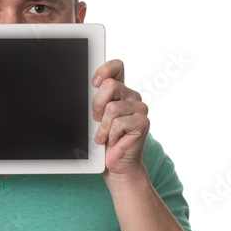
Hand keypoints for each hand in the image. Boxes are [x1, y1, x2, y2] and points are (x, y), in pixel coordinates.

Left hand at [91, 59, 148, 179]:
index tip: (94, 82)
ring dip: (103, 126)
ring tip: (105, 135)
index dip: (104, 70)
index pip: (116, 66)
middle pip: (110, 85)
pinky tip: (114, 141)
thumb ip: (94, 100)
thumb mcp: (94, 116)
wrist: (115, 164)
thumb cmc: (103, 140)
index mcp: (120, 90)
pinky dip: (110, 135)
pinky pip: (118, 123)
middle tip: (96, 120)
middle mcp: (131, 96)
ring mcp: (140, 108)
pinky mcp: (143, 122)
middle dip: (96, 105)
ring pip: (112, 108)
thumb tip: (88, 89)